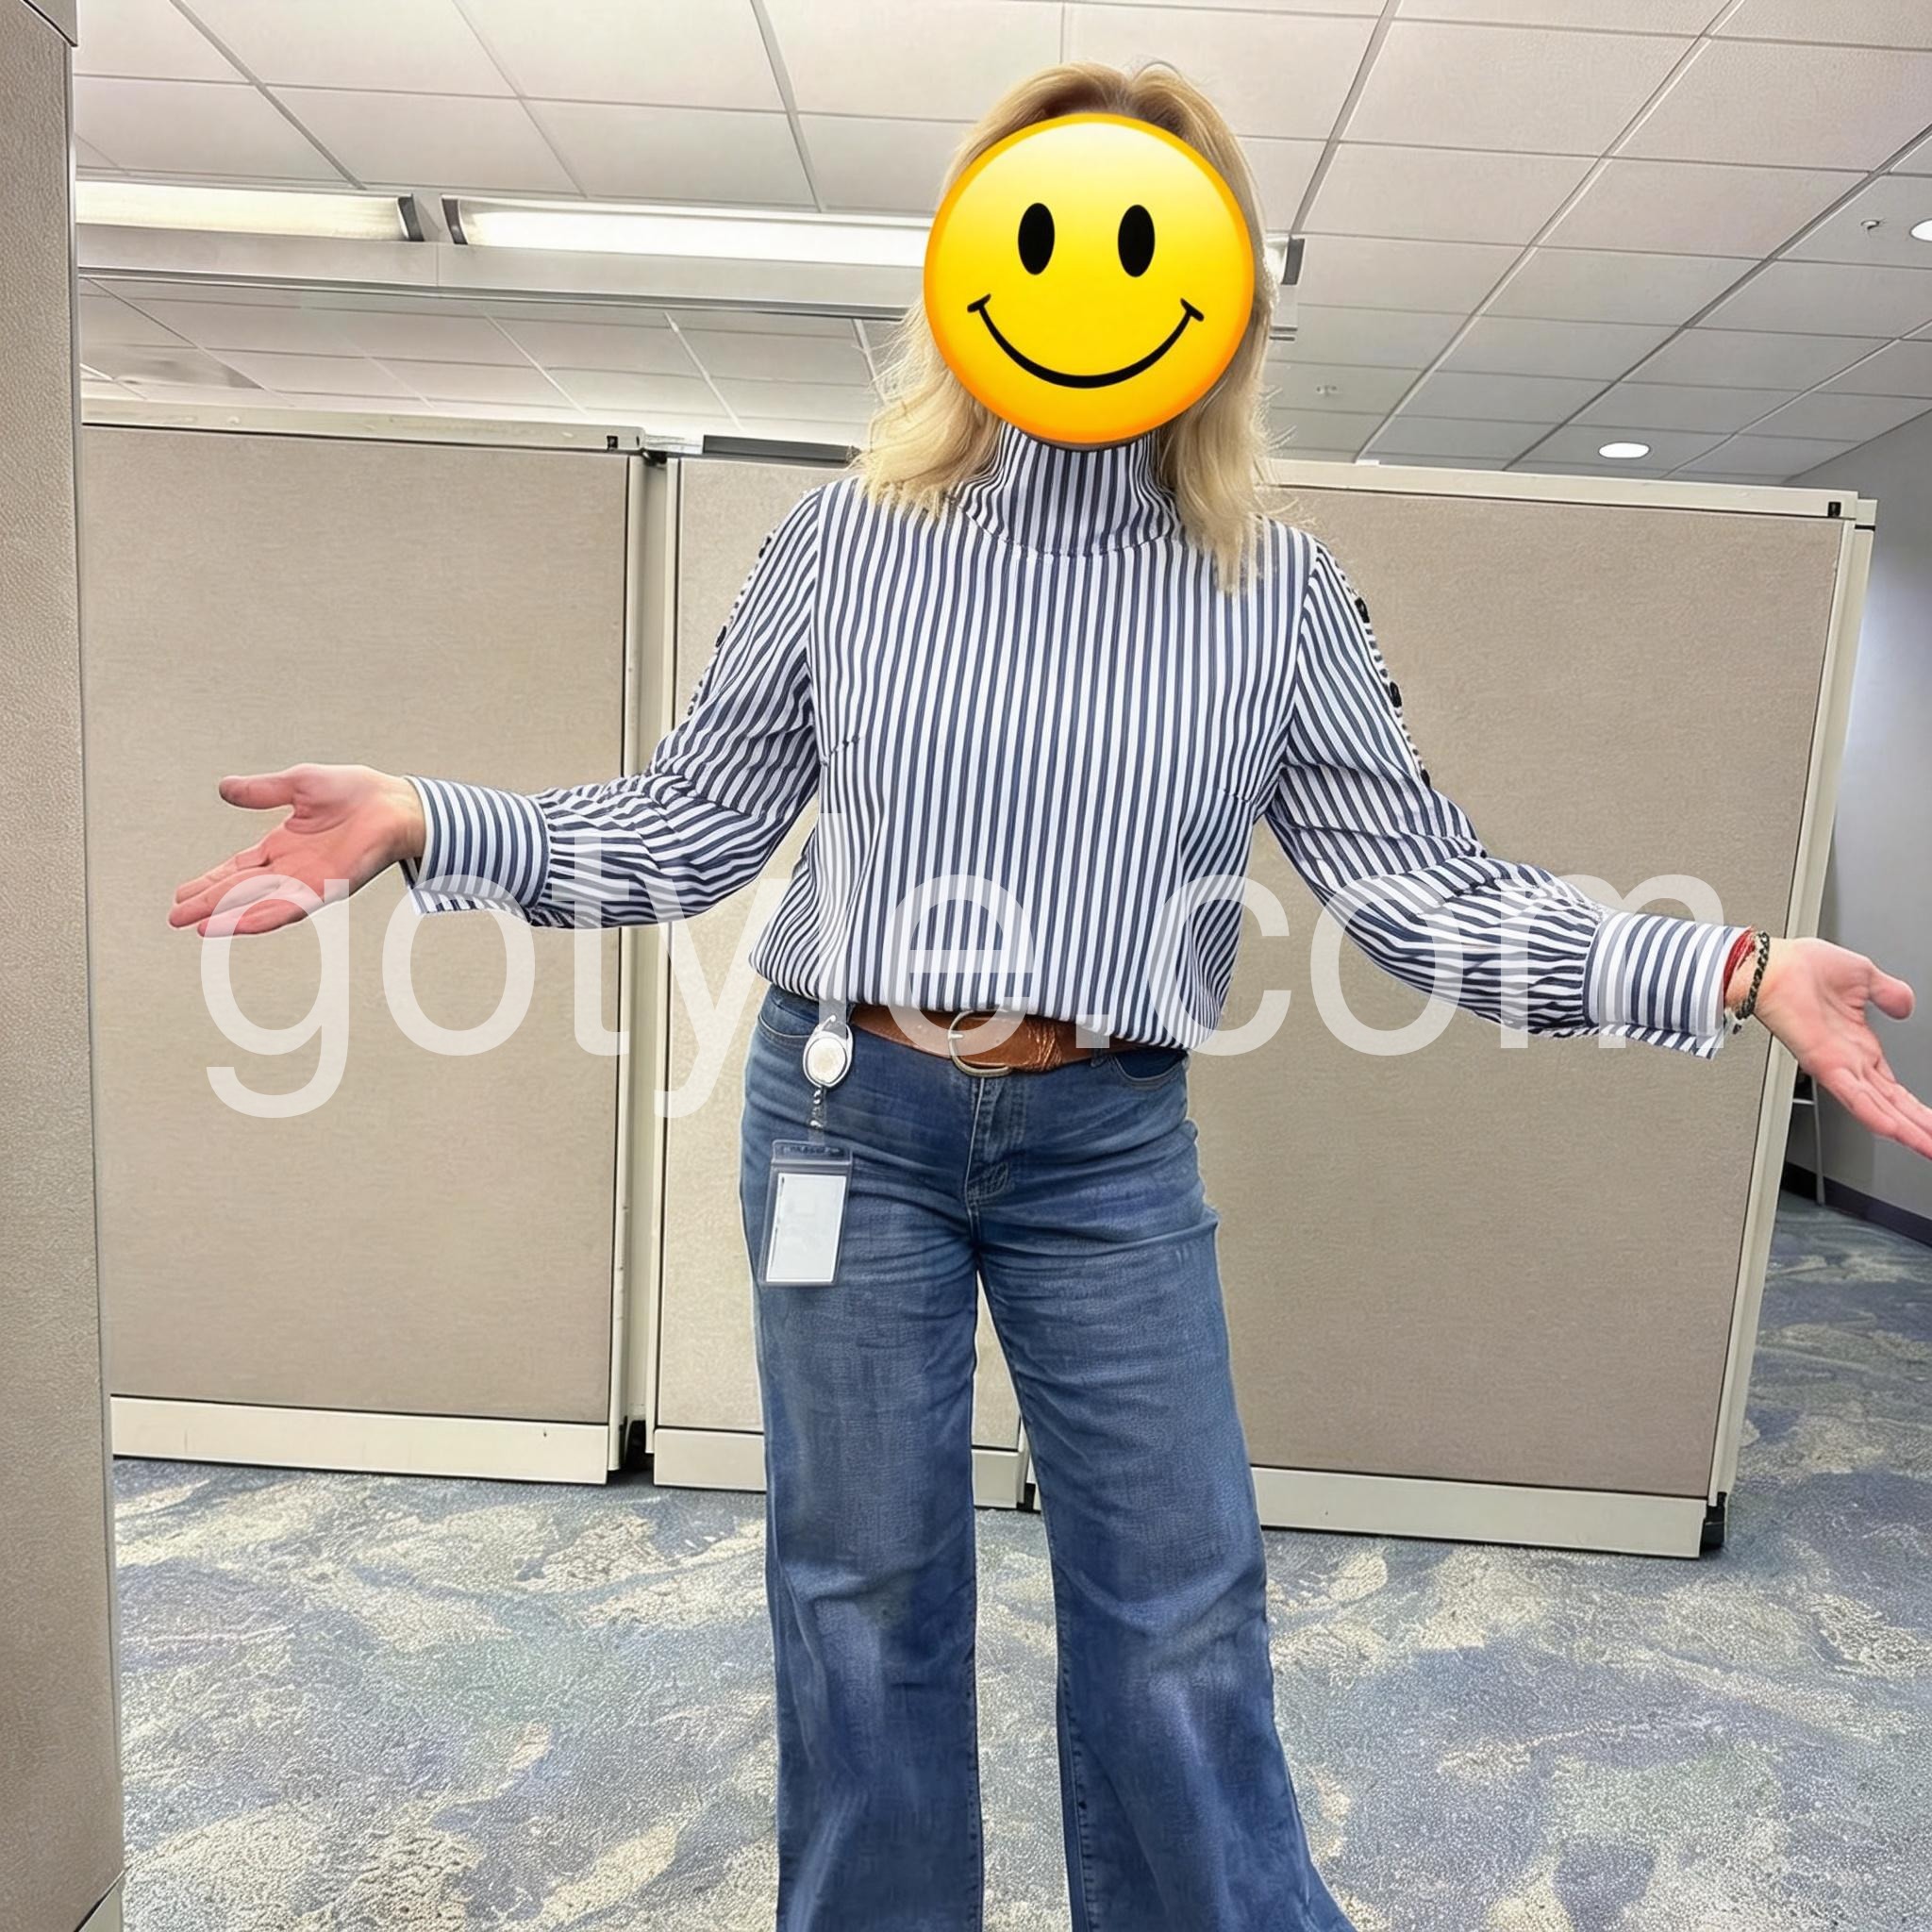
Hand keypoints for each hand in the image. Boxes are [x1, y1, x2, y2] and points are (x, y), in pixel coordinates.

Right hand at [168, 764, 425, 937]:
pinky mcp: (328, 889)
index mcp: (282, 847)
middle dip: (208, 904)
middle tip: (175, 918)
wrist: (395, 802)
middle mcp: (292, 870)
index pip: (237, 869)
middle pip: (240, 891)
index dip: (209, 881)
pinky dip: (263, 916)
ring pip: (259, 903)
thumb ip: (262, 792)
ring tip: (198, 928)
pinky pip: (290, 907)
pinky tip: (239, 925)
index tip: (181, 894)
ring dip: (229, 916)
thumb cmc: (355, 793)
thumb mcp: (298, 785)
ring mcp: (309, 882)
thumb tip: (224, 788)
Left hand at [1742, 936, 1931, 1160]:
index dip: (1915, 1108)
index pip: (1893, 1088)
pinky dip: (1874, 1114)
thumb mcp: (1864, 977)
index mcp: (1858, 1045)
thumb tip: (1906, 1008)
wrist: (1771, 965)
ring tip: (1929, 1147)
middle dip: (1918, 1127)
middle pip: (1891, 1105)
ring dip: (1906, 1130)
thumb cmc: (1802, 967)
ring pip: (1878, 1108)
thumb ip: (1890, 994)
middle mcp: (1849, 1061)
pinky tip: (1895, 1131)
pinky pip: (1853, 1096)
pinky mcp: (1823, 1065)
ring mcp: (1837, 1066)